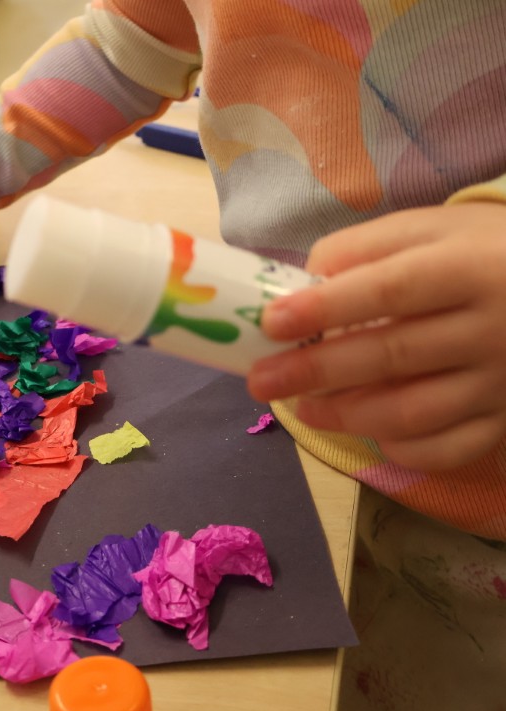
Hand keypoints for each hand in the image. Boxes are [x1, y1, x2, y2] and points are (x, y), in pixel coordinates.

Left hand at [247, 202, 505, 471]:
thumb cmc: (479, 253)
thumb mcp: (430, 229)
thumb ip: (363, 249)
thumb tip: (302, 285)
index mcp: (468, 267)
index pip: (388, 289)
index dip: (325, 308)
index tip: (271, 323)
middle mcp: (492, 328)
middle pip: (393, 356)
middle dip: (315, 372)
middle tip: (261, 381)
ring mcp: (501, 380)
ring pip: (414, 412)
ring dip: (346, 416)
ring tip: (301, 407)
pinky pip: (447, 448)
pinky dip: (400, 447)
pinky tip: (368, 431)